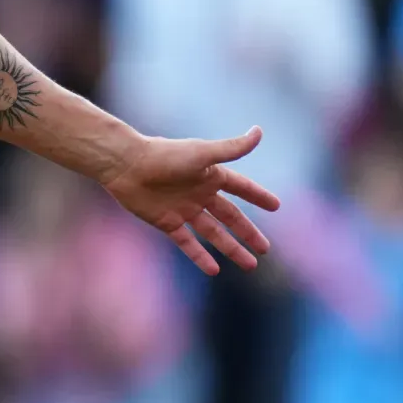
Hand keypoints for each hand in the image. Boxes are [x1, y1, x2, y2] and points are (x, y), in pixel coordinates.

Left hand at [99, 127, 280, 274]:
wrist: (126, 165)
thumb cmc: (165, 155)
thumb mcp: (203, 153)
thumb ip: (232, 148)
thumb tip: (259, 131)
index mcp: (210, 175)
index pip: (241, 188)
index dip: (257, 196)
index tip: (276, 206)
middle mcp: (199, 193)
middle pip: (230, 217)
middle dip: (247, 232)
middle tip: (266, 249)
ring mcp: (183, 209)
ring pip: (213, 233)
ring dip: (231, 248)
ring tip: (250, 265)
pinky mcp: (166, 222)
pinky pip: (187, 242)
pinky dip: (200, 256)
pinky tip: (214, 270)